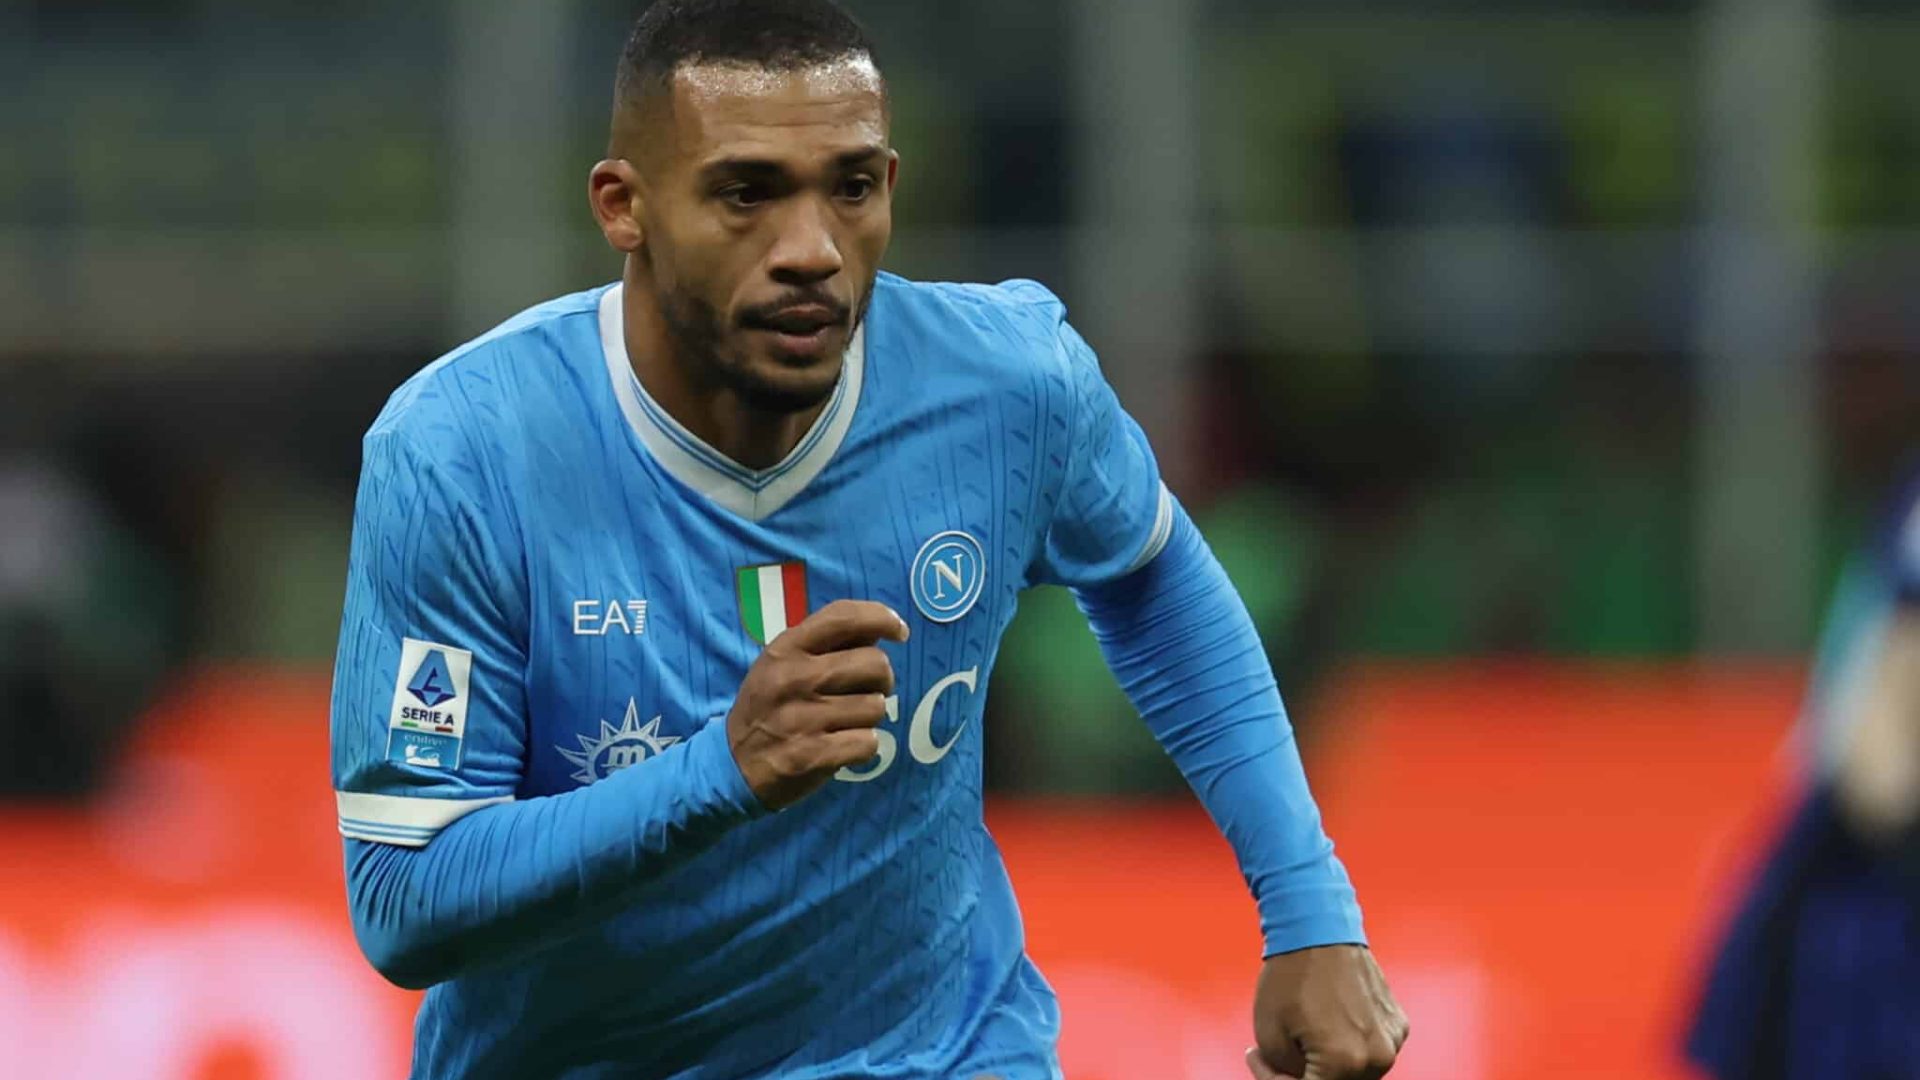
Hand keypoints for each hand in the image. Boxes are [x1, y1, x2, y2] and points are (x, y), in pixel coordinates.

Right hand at [726, 599, 909, 809]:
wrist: (734, 764)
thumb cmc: (768, 706)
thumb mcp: (782, 663)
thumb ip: (824, 644)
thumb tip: (880, 628)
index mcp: (786, 648)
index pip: (844, 616)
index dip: (881, 618)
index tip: (899, 632)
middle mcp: (794, 678)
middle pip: (874, 663)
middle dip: (882, 679)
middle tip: (868, 690)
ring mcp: (802, 719)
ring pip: (876, 707)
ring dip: (870, 717)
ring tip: (847, 721)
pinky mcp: (812, 756)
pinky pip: (868, 743)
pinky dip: (864, 746)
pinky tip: (843, 745)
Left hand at [1245, 945, 1406, 1079]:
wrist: (1318, 930)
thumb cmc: (1292, 975)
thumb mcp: (1269, 1037)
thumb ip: (1285, 1072)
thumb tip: (1297, 1079)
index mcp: (1344, 1062)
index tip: (1264, 1066)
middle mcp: (1376, 1056)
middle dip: (1305, 1075)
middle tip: (1278, 1057)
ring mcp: (1392, 1040)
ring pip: (1357, 1074)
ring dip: (1330, 1066)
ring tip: (1302, 1037)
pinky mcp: (1398, 1025)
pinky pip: (1372, 1052)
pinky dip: (1350, 1048)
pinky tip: (1327, 1025)